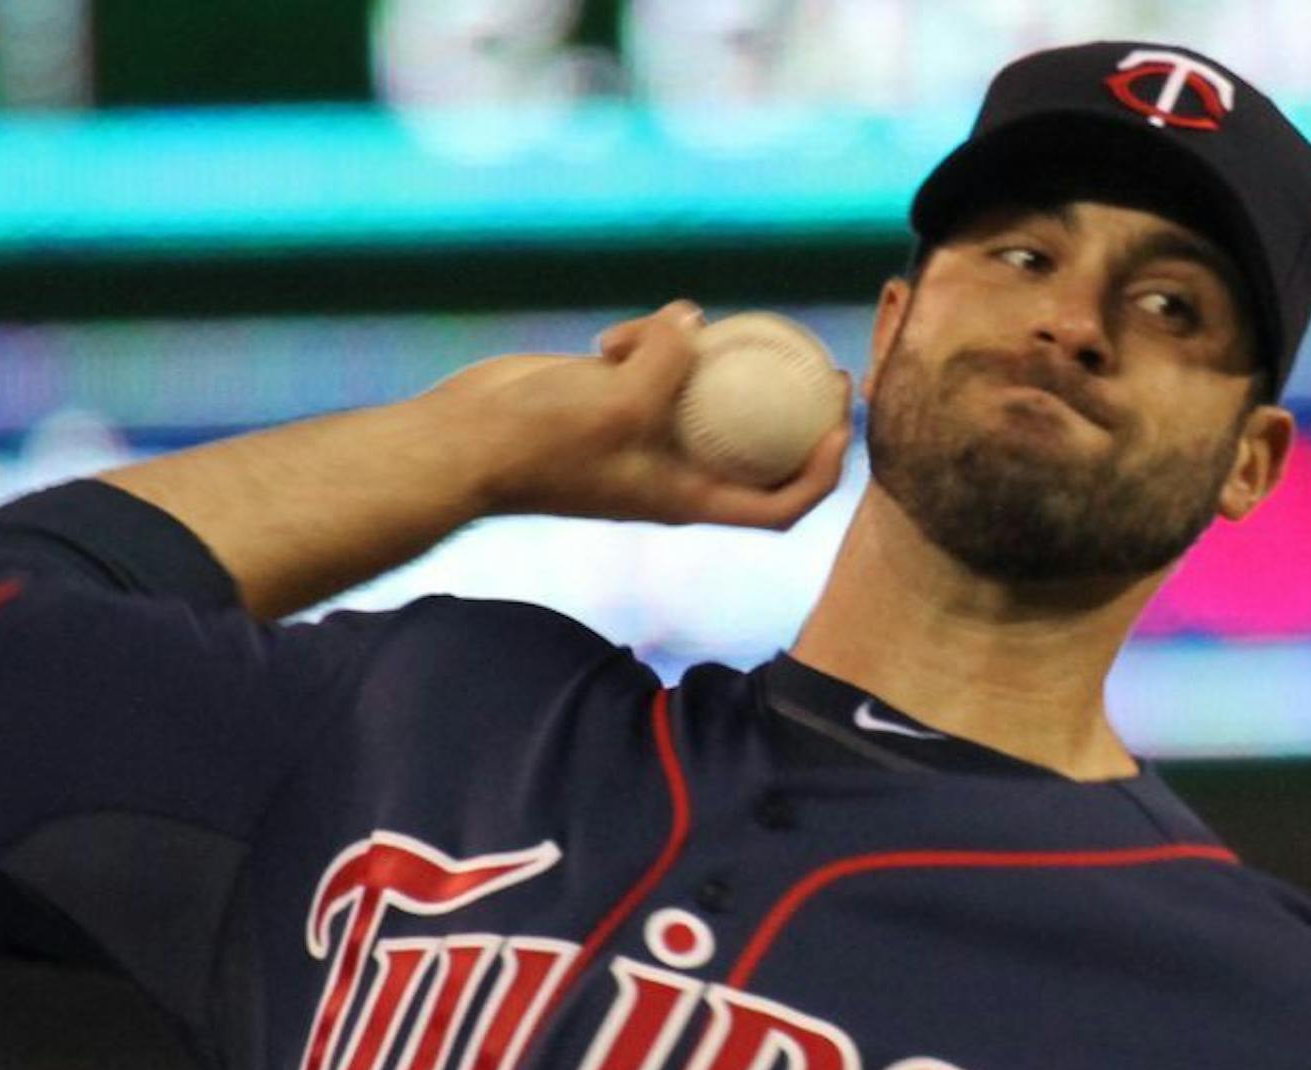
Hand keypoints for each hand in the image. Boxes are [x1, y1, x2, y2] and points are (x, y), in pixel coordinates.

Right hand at [423, 300, 851, 530]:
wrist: (470, 440)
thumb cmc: (543, 441)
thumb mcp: (619, 399)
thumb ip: (669, 362)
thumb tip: (696, 320)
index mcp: (688, 498)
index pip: (778, 507)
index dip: (820, 476)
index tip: (840, 428)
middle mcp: (676, 472)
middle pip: (758, 450)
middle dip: (797, 413)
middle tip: (825, 364)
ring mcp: (647, 436)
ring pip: (705, 395)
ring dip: (701, 356)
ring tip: (673, 328)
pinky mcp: (616, 401)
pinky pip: (658, 367)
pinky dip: (649, 343)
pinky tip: (618, 334)